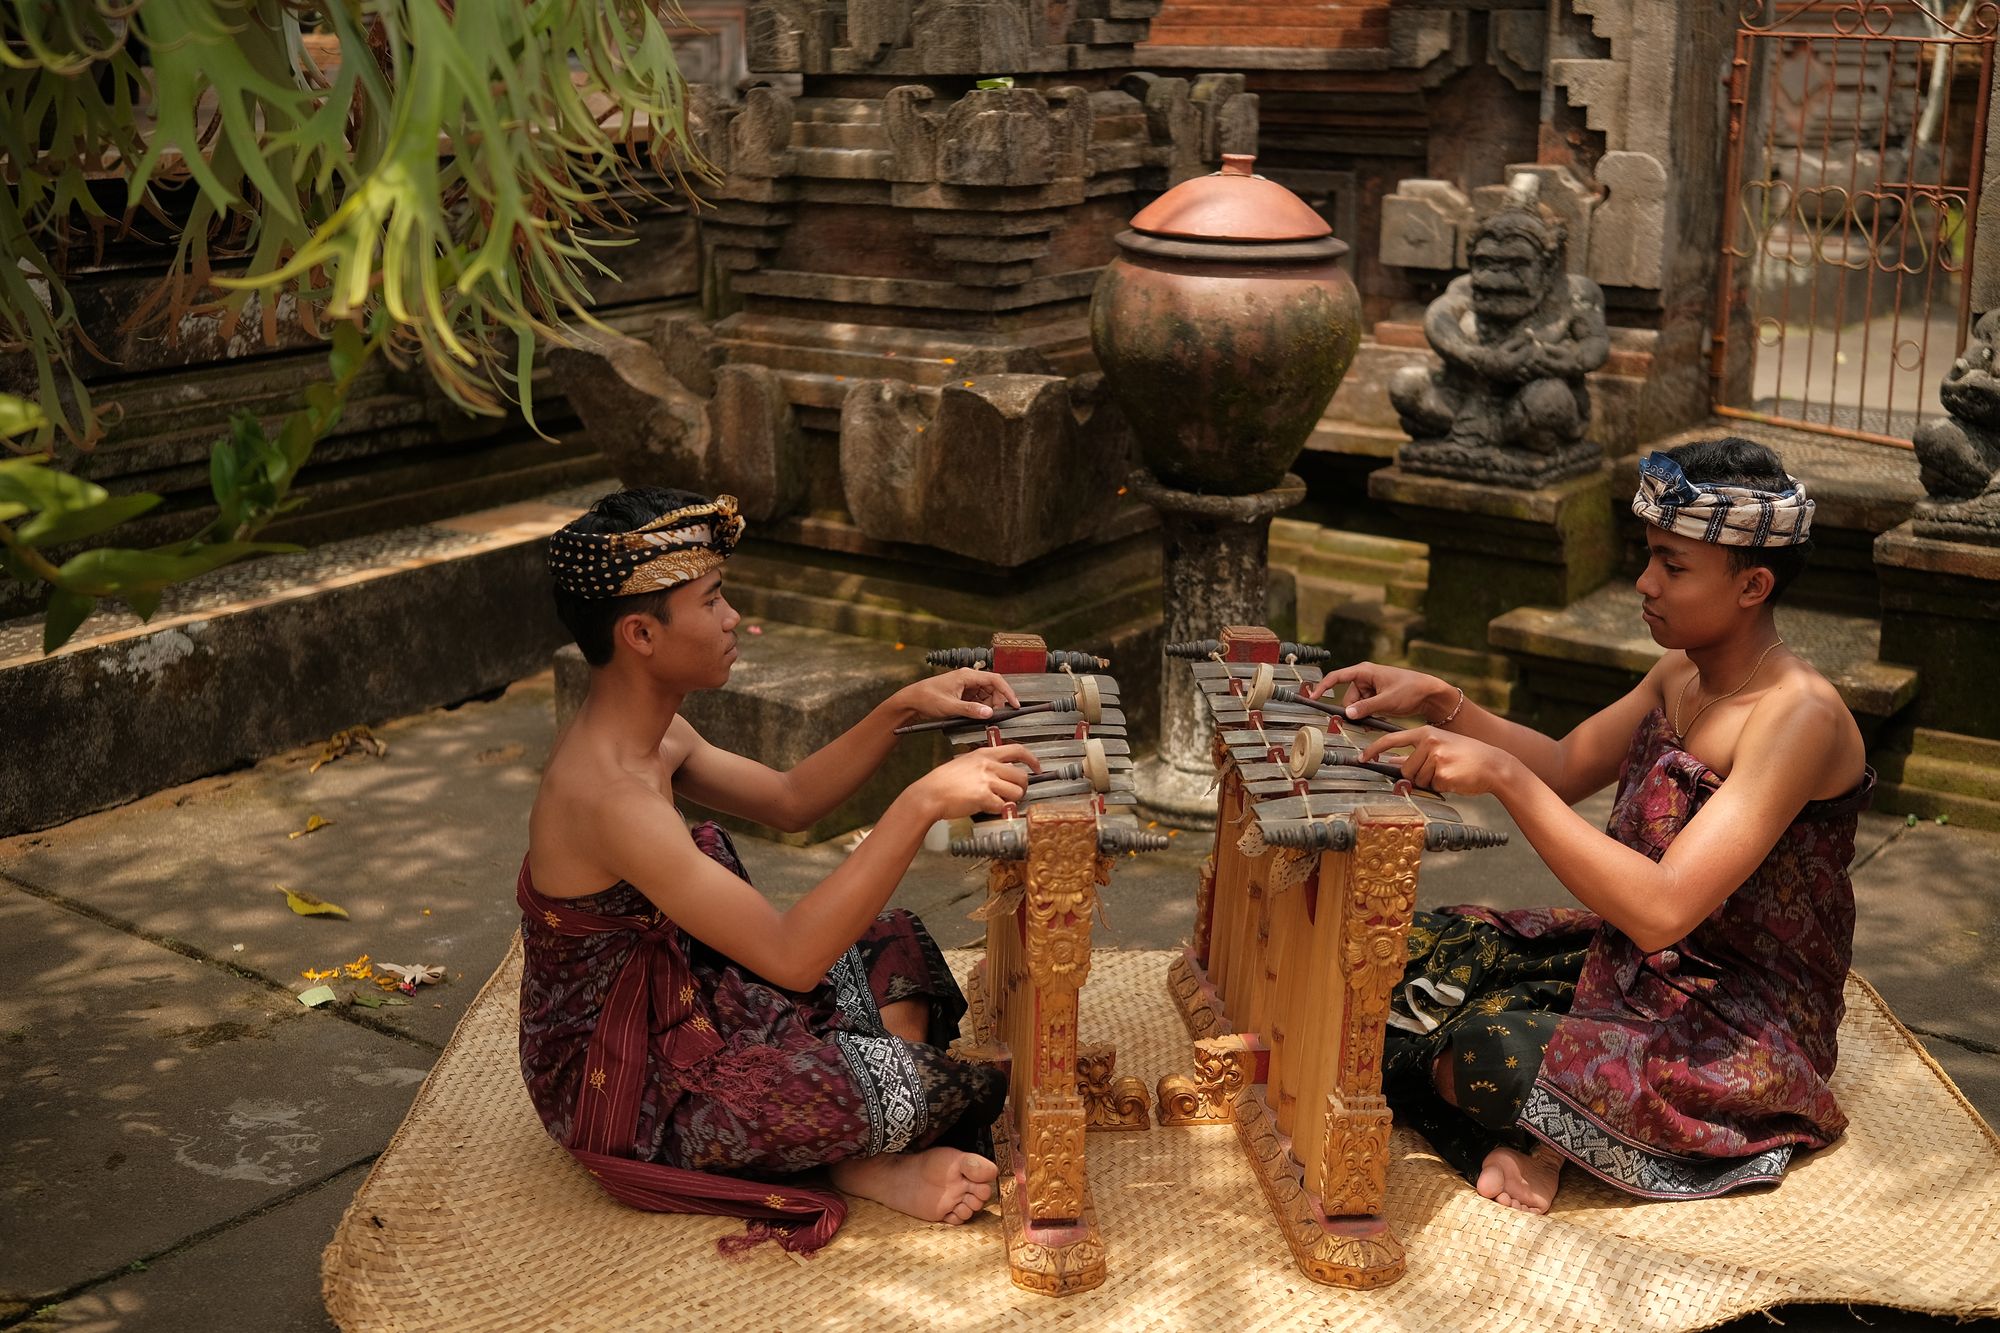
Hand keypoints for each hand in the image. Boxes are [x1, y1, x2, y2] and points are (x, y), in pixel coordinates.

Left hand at [891, 668, 1020, 725]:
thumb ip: (971, 710)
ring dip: (987, 706)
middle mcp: (968, 678)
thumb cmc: (926, 698)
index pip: (996, 680)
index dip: (1008, 692)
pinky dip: (980, 708)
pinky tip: (973, 715)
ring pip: (986, 695)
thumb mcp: (950, 707)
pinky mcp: (962, 694)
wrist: (911, 701)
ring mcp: (965, 686)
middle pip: (993, 688)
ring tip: (979, 716)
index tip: (1015, 704)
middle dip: (997, 702)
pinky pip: (978, 700)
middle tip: (993, 715)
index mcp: (967, 675)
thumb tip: (989, 713)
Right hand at [910, 743, 1040, 819]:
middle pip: (1021, 776)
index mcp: (985, 754)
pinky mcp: (984, 797)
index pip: (1017, 750)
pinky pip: (1003, 806)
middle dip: (1022, 788)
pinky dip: (998, 810)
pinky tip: (987, 808)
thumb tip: (1002, 772)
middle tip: (1014, 794)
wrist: (930, 794)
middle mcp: (988, 765)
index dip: (1032, 759)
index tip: (1037, 767)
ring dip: (1010, 800)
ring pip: (1016, 793)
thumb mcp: (966, 762)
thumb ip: (985, 765)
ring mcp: (987, 781)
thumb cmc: (943, 781)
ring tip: (998, 802)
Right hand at [1306, 661, 1455, 724]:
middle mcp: (1365, 678)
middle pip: (1347, 698)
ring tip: (1374, 722)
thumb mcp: (1387, 701)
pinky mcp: (1376, 697)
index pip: (1336, 677)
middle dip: (1352, 711)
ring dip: (1361, 716)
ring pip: (1355, 706)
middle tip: (1361, 722)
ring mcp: (1370, 688)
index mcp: (1364, 672)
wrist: (1430, 694)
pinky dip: (1367, 716)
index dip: (1322, 688)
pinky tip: (1376, 721)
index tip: (1312, 698)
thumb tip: (1347, 714)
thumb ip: (1366, 708)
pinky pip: (1364, 708)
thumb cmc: (1411, 689)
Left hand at [1361, 726, 1514, 796]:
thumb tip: (1392, 762)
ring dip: (1430, 782)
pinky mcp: (1443, 774)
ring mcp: (1436, 757)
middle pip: (1405, 768)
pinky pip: (1432, 787)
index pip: (1391, 739)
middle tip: (1437, 771)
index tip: (1361, 757)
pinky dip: (1441, 787)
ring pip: (1417, 780)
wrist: (1493, 764)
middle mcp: (1429, 742)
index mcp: (1425, 732)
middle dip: (1416, 776)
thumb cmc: (1465, 756)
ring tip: (1448, 772)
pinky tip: (1455, 778)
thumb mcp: (1440, 746)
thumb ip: (1415, 753)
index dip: (1374, 749)